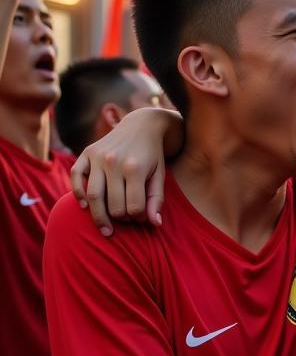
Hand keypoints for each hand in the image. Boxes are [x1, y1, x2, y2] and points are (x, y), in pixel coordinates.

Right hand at [71, 106, 182, 234]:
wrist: (142, 126)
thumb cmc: (152, 156)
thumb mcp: (160, 176)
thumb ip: (156, 199)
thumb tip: (155, 224)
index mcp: (136, 169)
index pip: (133, 207)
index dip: (138, 218)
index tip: (141, 218)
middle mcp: (114, 162)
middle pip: (112, 205)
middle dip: (120, 219)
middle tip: (125, 222)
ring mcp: (98, 157)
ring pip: (92, 196)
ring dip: (98, 216)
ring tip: (105, 228)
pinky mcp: (86, 152)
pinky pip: (76, 176)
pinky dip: (77, 193)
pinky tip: (85, 205)